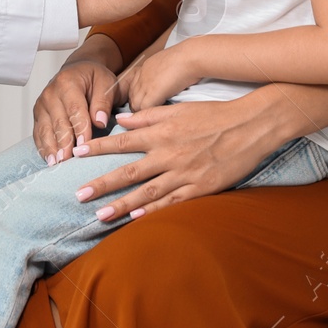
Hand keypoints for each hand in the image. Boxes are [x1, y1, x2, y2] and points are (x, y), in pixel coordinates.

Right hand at [31, 34, 123, 164]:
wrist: (78, 70)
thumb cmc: (94, 78)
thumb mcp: (106, 82)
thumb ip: (103, 101)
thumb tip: (100, 122)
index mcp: (68, 82)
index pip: (75, 110)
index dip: (80, 129)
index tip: (84, 146)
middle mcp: (50, 93)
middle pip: (58, 122)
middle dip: (63, 143)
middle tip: (68, 161)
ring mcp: (41, 105)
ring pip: (45, 130)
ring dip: (51, 148)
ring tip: (56, 164)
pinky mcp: (38, 115)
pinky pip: (38, 133)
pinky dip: (43, 147)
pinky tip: (49, 160)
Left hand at [71, 82, 327, 220]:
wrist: (250, 125)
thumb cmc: (213, 114)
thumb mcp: (178, 109)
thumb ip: (148, 115)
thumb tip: (121, 118)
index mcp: (161, 132)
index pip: (123, 141)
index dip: (99, 148)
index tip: (77, 153)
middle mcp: (168, 153)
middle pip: (128, 172)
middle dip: (101, 184)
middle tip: (77, 194)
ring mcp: (184, 173)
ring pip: (146, 192)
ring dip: (121, 204)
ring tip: (99, 214)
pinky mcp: (200, 187)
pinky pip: (172, 202)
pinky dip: (152, 210)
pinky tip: (135, 218)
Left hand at [116, 45, 198, 112]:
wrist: (190, 57)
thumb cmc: (187, 58)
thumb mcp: (170, 63)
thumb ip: (163, 73)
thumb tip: (166, 81)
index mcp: (146, 67)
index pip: (135, 86)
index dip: (139, 96)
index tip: (146, 103)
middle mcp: (142, 75)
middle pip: (132, 96)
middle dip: (138, 106)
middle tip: (147, 114)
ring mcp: (145, 83)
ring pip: (136, 104)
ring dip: (142, 112)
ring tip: (152, 118)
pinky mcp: (152, 92)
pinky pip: (144, 108)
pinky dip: (149, 114)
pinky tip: (157, 116)